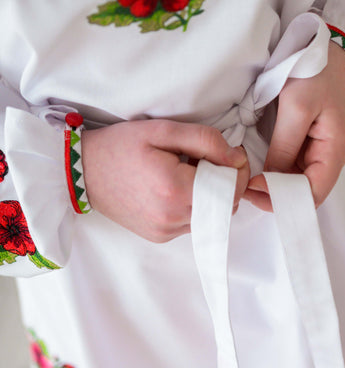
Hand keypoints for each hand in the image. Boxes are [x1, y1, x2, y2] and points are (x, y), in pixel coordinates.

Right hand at [81, 120, 248, 242]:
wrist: (82, 171)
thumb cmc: (120, 146)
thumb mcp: (164, 131)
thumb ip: (206, 141)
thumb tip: (236, 158)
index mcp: (174, 189)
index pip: (230, 189)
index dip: (239, 171)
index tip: (233, 154)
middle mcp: (171, 217)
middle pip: (225, 206)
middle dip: (227, 183)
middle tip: (212, 160)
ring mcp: (165, 230)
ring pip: (210, 217)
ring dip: (211, 196)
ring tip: (190, 172)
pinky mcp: (159, 236)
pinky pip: (191, 223)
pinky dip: (194, 206)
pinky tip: (177, 187)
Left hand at [244, 41, 344, 210]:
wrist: (324, 48)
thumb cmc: (314, 73)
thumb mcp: (296, 106)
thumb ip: (284, 146)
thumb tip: (270, 178)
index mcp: (335, 150)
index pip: (314, 193)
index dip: (284, 199)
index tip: (253, 189)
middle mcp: (329, 156)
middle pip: (305, 192)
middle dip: (275, 196)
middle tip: (242, 189)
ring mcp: (318, 150)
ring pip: (296, 182)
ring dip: (272, 186)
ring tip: (244, 181)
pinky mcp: (306, 142)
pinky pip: (291, 167)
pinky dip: (273, 172)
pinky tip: (254, 169)